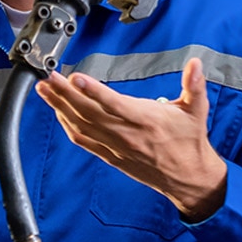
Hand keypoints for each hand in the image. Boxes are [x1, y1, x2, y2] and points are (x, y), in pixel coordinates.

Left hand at [36, 56, 227, 220]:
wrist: (188, 177)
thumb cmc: (190, 141)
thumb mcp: (196, 110)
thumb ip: (194, 85)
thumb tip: (197, 64)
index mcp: (146, 120)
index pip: (114, 104)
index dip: (93, 91)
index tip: (75, 77)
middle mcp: (127, 134)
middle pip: (89, 112)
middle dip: (65, 94)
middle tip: (49, 77)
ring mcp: (116, 146)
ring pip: (81, 126)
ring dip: (60, 107)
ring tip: (45, 90)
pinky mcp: (110, 155)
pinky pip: (83, 140)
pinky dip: (67, 126)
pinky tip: (58, 112)